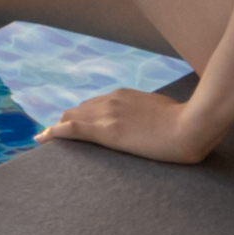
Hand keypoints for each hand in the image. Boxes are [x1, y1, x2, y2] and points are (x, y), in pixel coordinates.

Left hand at [40, 88, 225, 166]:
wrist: (191, 125)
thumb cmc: (187, 120)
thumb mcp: (165, 111)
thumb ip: (152, 113)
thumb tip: (156, 120)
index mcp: (124, 96)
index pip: (95, 104)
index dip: (82, 114)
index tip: (74, 121)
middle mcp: (111, 101)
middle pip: (79, 110)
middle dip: (66, 121)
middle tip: (54, 134)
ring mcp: (107, 115)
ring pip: (71, 118)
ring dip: (58, 127)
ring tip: (44, 138)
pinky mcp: (106, 131)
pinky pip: (72, 130)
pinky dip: (54, 133)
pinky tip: (42, 138)